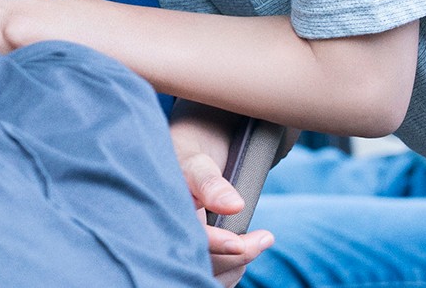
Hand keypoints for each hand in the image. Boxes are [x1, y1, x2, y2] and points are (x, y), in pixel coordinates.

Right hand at [170, 111, 274, 284]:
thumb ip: (211, 183)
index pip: (190, 241)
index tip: (241, 243)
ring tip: (255, 242)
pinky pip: (210, 275)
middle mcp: (163, 234)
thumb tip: (235, 205)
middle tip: (263, 238)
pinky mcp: (188, 255)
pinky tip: (240, 250)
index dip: (216, 246)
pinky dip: (230, 271)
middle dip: (233, 258)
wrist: (187, 150)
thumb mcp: (197, 160)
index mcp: (161, 213)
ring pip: (208, 274)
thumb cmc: (188, 153)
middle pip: (200, 264)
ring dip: (234, 266)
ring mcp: (175, 246)